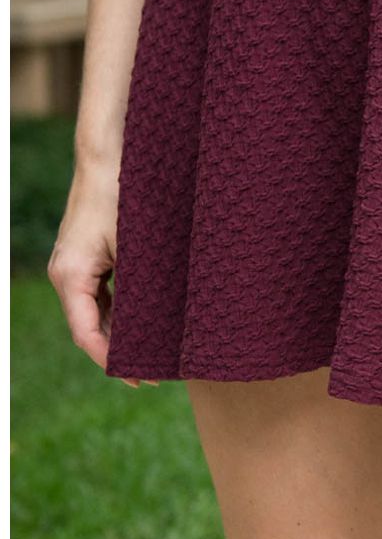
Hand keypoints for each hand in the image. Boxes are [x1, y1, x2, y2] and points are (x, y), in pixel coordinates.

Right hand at [47, 156, 150, 386]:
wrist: (108, 160)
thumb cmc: (123, 197)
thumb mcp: (137, 247)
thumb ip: (140, 287)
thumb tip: (156, 327)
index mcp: (71, 276)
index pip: (86, 332)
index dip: (111, 359)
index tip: (139, 378)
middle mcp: (67, 275)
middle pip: (89, 326)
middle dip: (118, 352)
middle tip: (153, 376)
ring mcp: (75, 266)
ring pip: (96, 312)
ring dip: (121, 333)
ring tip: (152, 355)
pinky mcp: (88, 257)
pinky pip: (101, 294)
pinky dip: (120, 312)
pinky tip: (145, 324)